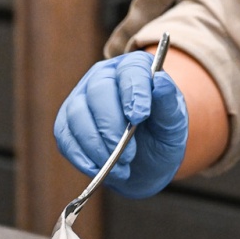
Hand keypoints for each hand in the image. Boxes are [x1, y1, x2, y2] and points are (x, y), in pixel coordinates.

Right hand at [54, 53, 188, 198]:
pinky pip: (65, 137)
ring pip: (78, 114)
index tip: (140, 116)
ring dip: (97, 145)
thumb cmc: (161, 136)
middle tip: (129, 154)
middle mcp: (104, 76)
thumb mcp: (174, 123)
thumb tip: (160, 82)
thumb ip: (168, 103)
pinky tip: (100, 169)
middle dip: (112, 125)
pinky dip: (81, 157)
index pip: (130, 70)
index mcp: (134, 69)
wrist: (146, 163)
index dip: (134, 91)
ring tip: (120, 167)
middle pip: (98, 90)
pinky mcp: (66, 123)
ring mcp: (81, 98)